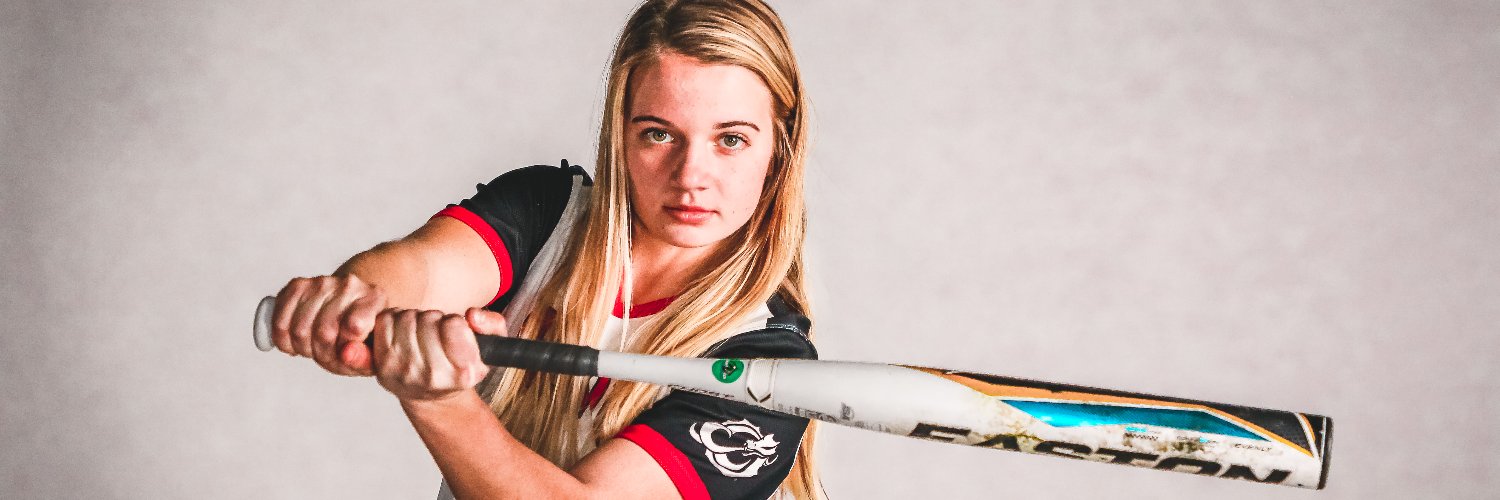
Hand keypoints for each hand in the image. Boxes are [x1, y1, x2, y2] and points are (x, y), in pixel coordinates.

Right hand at [271, 274, 385, 375]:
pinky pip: (280, 321)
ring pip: (299, 329)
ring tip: (313, 348)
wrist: (350, 308)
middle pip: (323, 332)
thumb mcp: (373, 352)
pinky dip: (283, 339)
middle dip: (321, 354)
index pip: (353, 327)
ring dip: (302, 348)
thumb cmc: (363, 335)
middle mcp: (350, 285)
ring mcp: (323, 282)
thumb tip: (345, 354)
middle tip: (326, 355)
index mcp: (375, 298)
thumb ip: (364, 358)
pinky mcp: (298, 285)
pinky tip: (294, 341)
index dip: (344, 350)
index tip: (345, 353)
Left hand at [371, 307, 508, 401]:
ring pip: (406, 318)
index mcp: (463, 374)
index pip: (455, 325)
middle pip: (429, 318)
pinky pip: (384, 323)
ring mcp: (403, 372)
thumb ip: (493, 325)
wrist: (430, 395)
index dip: (455, 322)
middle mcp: (432, 377)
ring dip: (414, 318)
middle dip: (434, 319)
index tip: (456, 333)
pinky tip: (402, 332)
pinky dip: (393, 320)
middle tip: (436, 331)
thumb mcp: (490, 348)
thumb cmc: (459, 366)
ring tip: (420, 332)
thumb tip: (472, 315)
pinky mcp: (382, 367)